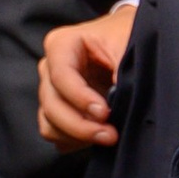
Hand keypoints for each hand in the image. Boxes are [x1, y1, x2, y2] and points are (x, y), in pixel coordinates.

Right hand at [37, 1, 135, 150]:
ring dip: (76, 136)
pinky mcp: (58, 109)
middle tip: (110, 134)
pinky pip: (55, 133)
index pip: (61, 76)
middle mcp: (50, 68)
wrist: (128, 38)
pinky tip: (97, 137)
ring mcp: (52, 90)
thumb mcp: (128, 44)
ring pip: (49, 123)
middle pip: (52, 104)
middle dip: (80, 125)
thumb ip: (121, 69)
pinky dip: (74, 141)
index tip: (105, 113)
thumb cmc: (126, 36)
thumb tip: (117, 100)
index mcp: (63, 45)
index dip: (81, 99)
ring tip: (107, 136)